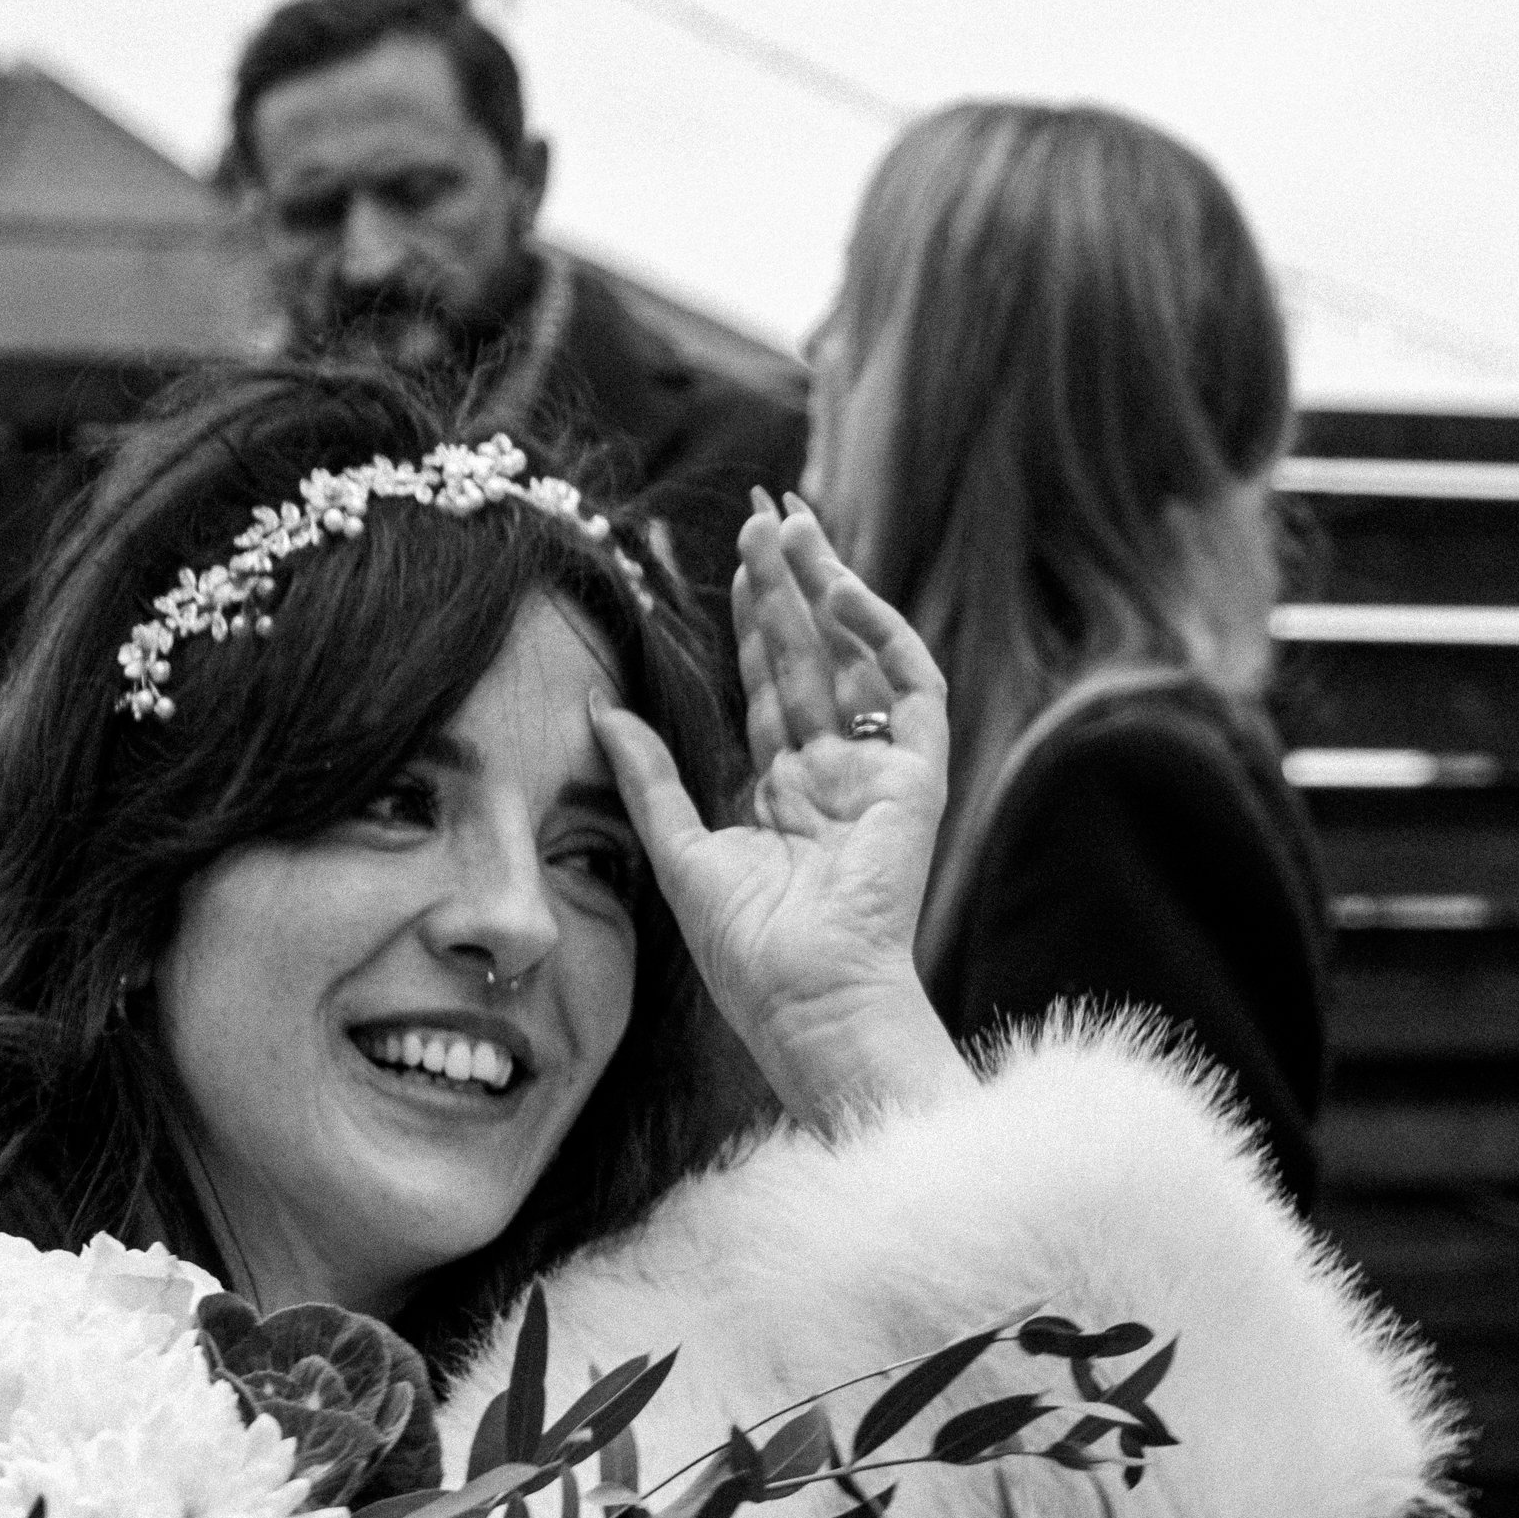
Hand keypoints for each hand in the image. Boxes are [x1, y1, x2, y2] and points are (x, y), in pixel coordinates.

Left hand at [592, 492, 974, 1130]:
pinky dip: (881, 637)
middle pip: (810, 658)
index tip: (729, 562)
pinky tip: (839, 592)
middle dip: (787, 586)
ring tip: (793, 527)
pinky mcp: (918, 781)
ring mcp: (879, 775)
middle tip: (763, 515)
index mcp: (784, 795)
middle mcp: (835, 776)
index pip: (769, 686)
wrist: (808, 1003)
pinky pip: (913, 689)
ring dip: (827, 591)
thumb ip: (650, 778)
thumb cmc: (749, 956)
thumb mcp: (680, 852)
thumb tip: (600, 709)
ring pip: (854, 658)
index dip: (750, 622)